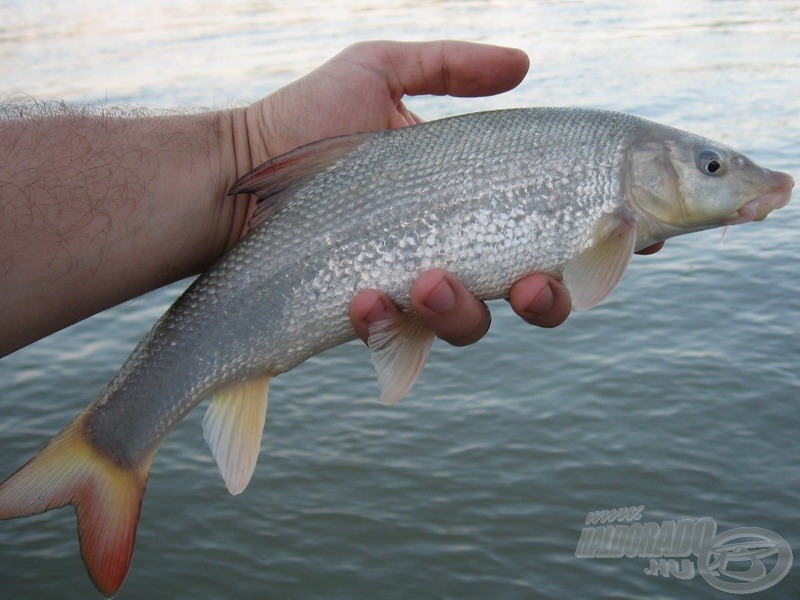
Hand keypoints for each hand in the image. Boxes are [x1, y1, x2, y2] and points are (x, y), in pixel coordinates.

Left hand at [242, 40, 583, 343]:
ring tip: (428, 280)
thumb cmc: (306, 120)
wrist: (238, 174)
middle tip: (536, 282)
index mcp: (473, 201)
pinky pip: (400, 339)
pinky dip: (389, 323)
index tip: (630, 232)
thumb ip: (450, 68)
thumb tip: (524, 64)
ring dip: (464, 310)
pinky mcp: (374, 315)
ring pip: (474, 325)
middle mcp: (457, 250)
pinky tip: (364, 296)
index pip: (555, 227)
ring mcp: (416, 288)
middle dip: (551, 299)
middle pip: (536, 295)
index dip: (602, 239)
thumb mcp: (380, 73)